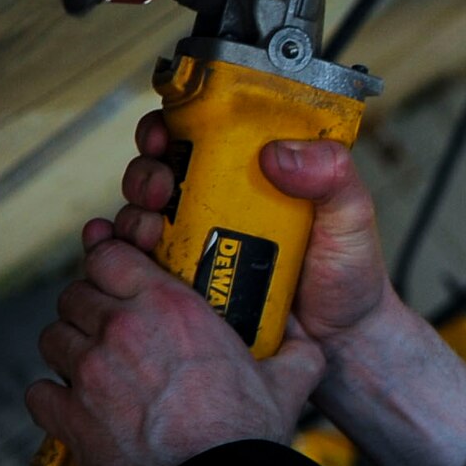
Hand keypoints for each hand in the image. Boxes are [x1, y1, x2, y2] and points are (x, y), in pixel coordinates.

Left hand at [26, 223, 323, 465]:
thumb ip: (296, 348)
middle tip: (110, 325)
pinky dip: (54, 396)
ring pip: (53, 336)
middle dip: (89, 305)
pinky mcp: (69, 416)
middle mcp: (122, 330)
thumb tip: (303, 340)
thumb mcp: (290, 378)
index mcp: (172, 307)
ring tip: (94, 365)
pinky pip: (39, 391)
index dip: (110, 263)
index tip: (119, 276)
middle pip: (74, 293)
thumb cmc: (249, 434)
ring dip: (70, 346)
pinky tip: (78, 406)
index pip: (111, 255)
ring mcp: (89, 373)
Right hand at [115, 112, 396, 356]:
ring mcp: (199, 244)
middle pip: (162, 169)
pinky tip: (113, 251)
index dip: (175, 123)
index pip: (205, 133)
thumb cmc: (349, 274)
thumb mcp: (352, 216)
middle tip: (160, 187)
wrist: (340, 342)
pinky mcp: (184, 284)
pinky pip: (137, 262)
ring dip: (132, 212)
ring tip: (148, 228)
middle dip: (147, 170)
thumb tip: (280, 152)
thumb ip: (333, 176)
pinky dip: (115, 252)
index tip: (167, 129)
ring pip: (142, 213)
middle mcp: (221, 203)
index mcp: (258, 174)